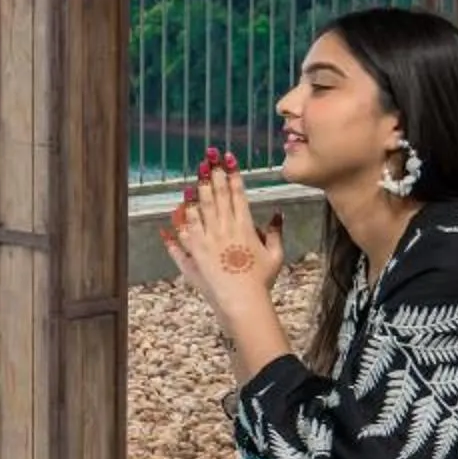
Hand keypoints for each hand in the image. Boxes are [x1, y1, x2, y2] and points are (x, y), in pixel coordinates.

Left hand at [160, 148, 283, 317]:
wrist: (242, 301)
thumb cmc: (261, 280)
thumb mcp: (276, 255)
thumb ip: (276, 233)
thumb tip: (278, 215)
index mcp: (245, 227)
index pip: (238, 195)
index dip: (232, 175)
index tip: (228, 160)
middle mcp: (224, 229)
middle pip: (217, 196)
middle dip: (214, 174)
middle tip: (209, 157)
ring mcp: (207, 240)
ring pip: (200, 209)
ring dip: (198, 190)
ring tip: (196, 175)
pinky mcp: (194, 252)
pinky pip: (184, 232)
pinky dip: (181, 219)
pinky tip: (179, 207)